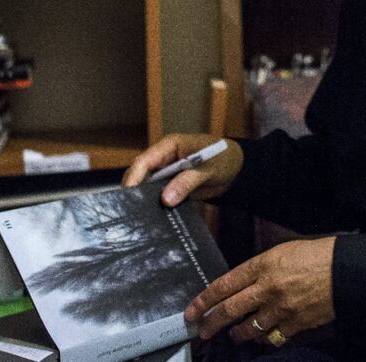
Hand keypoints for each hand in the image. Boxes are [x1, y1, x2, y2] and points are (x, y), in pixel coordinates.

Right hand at [121, 133, 243, 206]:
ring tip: (137, 218)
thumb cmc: (224, 159)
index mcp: (169, 146)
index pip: (145, 161)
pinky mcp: (172, 186)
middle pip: (141, 175)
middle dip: (135, 191)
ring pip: (148, 187)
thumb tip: (165, 200)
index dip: (135, 177)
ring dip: (144, 200)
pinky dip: (156, 206)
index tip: (128, 193)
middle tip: (129, 210)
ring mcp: (166, 173)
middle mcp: (163, 159)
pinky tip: (152, 219)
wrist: (237, 168)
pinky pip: (159, 196)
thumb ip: (187, 182)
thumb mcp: (208, 170)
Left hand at [185, 237, 335, 343]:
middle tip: (202, 331)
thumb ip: (261, 268)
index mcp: (264, 264)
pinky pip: (273, 337)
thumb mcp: (284, 251)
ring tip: (235, 335)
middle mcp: (268, 288)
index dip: (205, 300)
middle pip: (230, 310)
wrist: (345, 270)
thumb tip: (242, 285)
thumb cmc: (317, 255)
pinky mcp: (296, 324)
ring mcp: (281, 308)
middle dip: (212, 323)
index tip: (193, 311)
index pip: (225, 285)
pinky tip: (264, 337)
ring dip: (239, 334)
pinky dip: (266, 338)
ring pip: (249, 328)